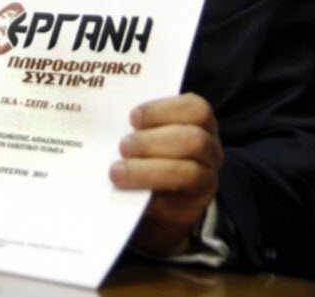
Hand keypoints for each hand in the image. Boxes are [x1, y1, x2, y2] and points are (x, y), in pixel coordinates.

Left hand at [109, 93, 223, 255]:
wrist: (152, 200)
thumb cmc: (146, 155)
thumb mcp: (146, 133)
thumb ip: (137, 125)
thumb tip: (104, 115)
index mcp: (199, 122)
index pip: (195, 108)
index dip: (162, 110)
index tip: (132, 117)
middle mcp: (210, 148)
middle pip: (194, 140)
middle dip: (152, 142)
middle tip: (122, 146)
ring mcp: (206, 178)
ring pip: (189, 172)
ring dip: (147, 170)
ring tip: (117, 170)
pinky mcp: (193, 205)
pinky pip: (176, 201)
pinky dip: (149, 189)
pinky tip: (125, 186)